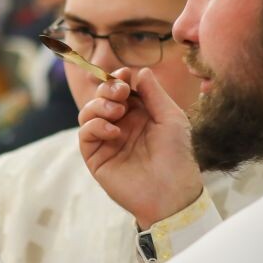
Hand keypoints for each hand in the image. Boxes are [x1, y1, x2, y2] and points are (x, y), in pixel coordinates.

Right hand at [78, 68, 201, 228]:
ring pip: (88, 113)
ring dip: (99, 106)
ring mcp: (106, 142)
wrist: (171, 191)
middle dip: (107, 89)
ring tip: (117, 112)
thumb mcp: (171, 117)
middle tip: (121, 92)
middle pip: (101, 98)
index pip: (120, 90)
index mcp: (139, 115)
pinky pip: (85, 134)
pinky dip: (95, 126)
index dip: (118, 79)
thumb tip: (140, 71)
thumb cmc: (177, 156)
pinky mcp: (96, 158)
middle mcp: (120, 126)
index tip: (125, 75)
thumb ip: (154, 93)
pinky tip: (114, 132)